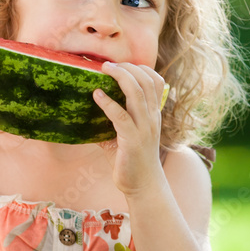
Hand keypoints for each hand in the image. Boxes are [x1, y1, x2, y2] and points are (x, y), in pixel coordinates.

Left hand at [93, 63, 166, 195]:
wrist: (143, 186)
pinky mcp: (133, 140)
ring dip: (120, 77)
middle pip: (146, 81)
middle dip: (127, 67)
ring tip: (104, 69)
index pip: (156, 81)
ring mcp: (144, 128)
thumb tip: (93, 108)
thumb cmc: (132, 160)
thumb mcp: (127, 135)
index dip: (141, 68)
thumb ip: (116, 120)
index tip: (123, 64)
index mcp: (153, 114)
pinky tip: (96, 95)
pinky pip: (121, 116)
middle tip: (108, 64)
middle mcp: (152, 117)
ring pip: (137, 93)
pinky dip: (108, 103)